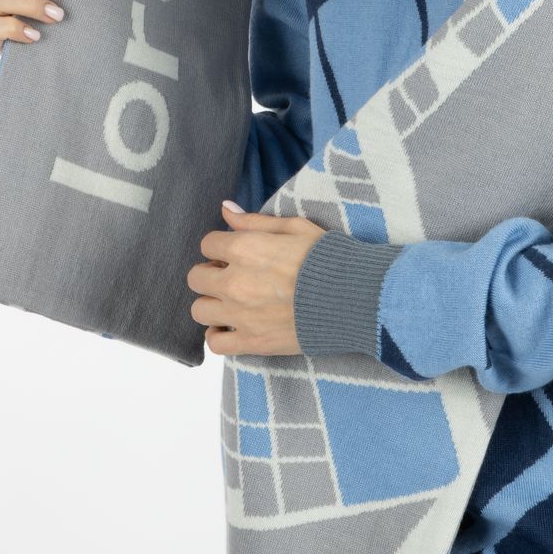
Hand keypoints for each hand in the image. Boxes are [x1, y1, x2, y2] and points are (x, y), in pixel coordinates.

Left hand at [187, 201, 326, 356]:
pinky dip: (218, 336)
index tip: (235, 255)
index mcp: (244, 249)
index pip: (207, 244)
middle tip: (232, 278)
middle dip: (211, 274)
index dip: (221, 248)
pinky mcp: (252, 342)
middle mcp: (235, 282)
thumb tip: (226, 209)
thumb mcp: (296, 227)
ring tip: (230, 304)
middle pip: (196, 277)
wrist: (356, 299)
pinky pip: (215, 343)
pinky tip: (230, 328)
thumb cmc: (330, 259)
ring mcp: (241, 315)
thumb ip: (255, 221)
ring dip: (211, 305)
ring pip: (200, 310)